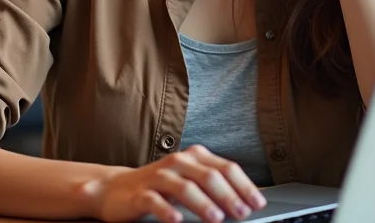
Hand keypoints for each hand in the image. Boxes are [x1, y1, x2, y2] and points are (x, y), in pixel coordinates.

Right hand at [76, 145, 266, 222]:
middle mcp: (177, 162)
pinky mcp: (140, 193)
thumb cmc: (160, 187)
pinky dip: (167, 211)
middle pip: (208, 176)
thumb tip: (244, 202)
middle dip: (228, 196)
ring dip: (203, 203)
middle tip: (242, 213)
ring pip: (184, 187)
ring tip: (217, 219)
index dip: (244, 186)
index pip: (225, 168)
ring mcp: (158, 176)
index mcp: (194, 157)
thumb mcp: (189, 182)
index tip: (258, 204)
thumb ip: (213, 187)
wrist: (116, 189)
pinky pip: (155, 201)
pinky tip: (177, 220)